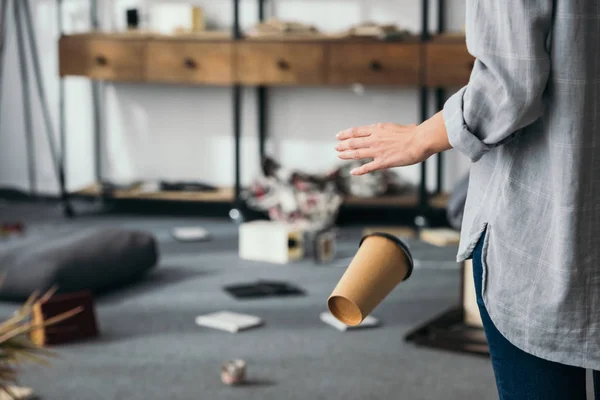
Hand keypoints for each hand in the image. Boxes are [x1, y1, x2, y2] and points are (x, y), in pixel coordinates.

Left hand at [335, 112, 451, 175]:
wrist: (420, 140)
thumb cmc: (414, 133)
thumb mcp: (397, 127)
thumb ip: (390, 131)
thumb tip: (393, 131)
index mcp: (378, 129)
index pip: (357, 131)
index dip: (346, 134)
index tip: (338, 135)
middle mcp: (374, 139)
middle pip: (353, 142)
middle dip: (343, 145)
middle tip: (336, 147)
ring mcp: (377, 151)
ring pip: (357, 153)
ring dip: (346, 155)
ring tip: (339, 155)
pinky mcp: (382, 162)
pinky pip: (367, 167)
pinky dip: (359, 170)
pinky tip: (353, 172)